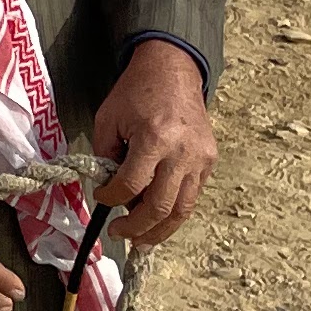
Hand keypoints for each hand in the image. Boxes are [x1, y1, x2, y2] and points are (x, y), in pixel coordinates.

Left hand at [90, 40, 215, 247]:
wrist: (173, 69)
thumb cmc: (136, 91)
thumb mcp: (108, 118)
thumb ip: (105, 156)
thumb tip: (109, 189)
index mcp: (154, 138)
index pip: (131, 185)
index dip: (112, 199)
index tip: (101, 199)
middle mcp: (182, 153)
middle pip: (161, 207)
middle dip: (137, 227)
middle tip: (119, 234)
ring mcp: (201, 159)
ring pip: (183, 210)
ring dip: (160, 231)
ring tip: (141, 242)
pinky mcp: (209, 161)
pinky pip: (192, 195)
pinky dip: (174, 211)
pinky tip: (158, 219)